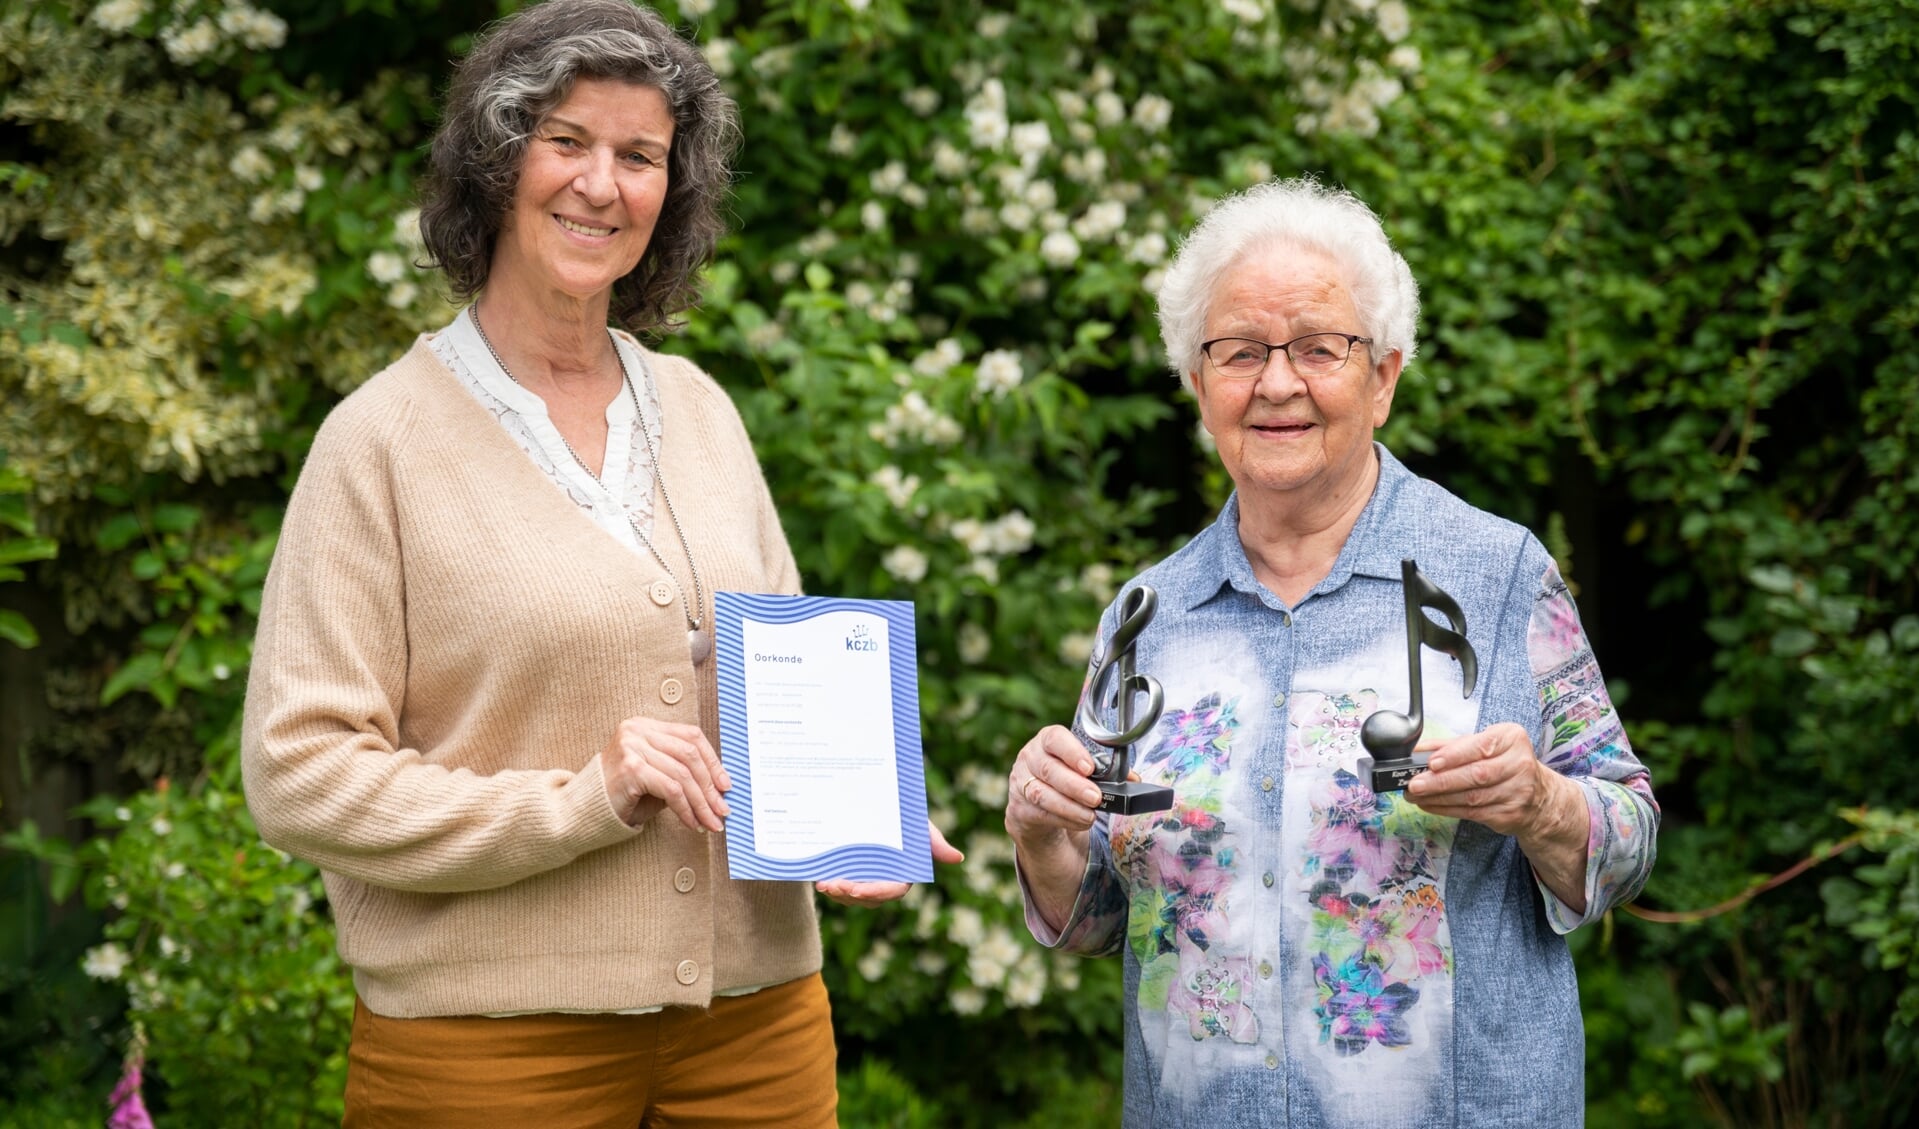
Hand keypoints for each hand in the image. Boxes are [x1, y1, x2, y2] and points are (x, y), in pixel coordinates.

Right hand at [599, 716, 730, 831]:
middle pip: (689, 754)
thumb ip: (683, 772)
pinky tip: (691, 822)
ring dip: (701, 803)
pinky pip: (670, 789)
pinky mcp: (631, 768)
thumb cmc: (625, 794)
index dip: (713, 761)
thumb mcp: (658, 776)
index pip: (691, 736)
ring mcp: (632, 746)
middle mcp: (638, 730)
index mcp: (646, 725)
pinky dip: (685, 809)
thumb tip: (720, 786)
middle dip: (710, 786)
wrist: (588, 810)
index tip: (725, 785)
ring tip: (711, 822)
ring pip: (683, 774)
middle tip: (722, 810)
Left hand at [815, 821, 963, 906]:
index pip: (893, 890)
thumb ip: (934, 842)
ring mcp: (864, 878)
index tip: (858, 891)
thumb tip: (957, 858)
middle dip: (852, 895)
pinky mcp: (846, 872)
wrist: (872, 799)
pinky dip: (829, 885)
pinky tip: (819, 878)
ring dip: (838, 893)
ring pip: (851, 896)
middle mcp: (884, 880)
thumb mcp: (917, 824)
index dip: (876, 893)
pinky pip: (839, 886)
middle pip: (870, 897)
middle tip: (835, 886)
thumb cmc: (903, 814)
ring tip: (825, 884)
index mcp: (904, 873)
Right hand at [1003, 725, 1104, 847]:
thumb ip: (1104, 770)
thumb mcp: (1080, 769)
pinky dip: (1064, 820)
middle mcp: (1029, 758)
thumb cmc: (1064, 779)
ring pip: (1042, 794)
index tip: (1090, 767)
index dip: (1072, 752)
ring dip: (1070, 806)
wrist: (1037, 805)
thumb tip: (1133, 780)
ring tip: (1090, 815)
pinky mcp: (1020, 808)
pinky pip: (1041, 814)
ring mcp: (1020, 783)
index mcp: (1046, 741)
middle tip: (1096, 797)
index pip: (1055, 739)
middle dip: (1075, 785)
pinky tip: (1081, 822)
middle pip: (1049, 769)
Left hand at [1403, 722, 1562, 837]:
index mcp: (1513, 740)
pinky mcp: (1509, 815)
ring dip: (1438, 798)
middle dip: (1441, 780)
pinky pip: (1472, 813)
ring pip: (1472, 797)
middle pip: (1476, 775)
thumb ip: (1452, 745)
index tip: (1431, 762)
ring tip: (1415, 796)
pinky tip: (1429, 805)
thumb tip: (1418, 750)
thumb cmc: (1504, 764)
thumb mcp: (1485, 745)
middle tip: (1415, 783)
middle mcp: (1520, 765)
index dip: (1454, 755)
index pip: (1481, 746)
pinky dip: (1446, 809)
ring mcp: (1518, 793)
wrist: (1538, 797)